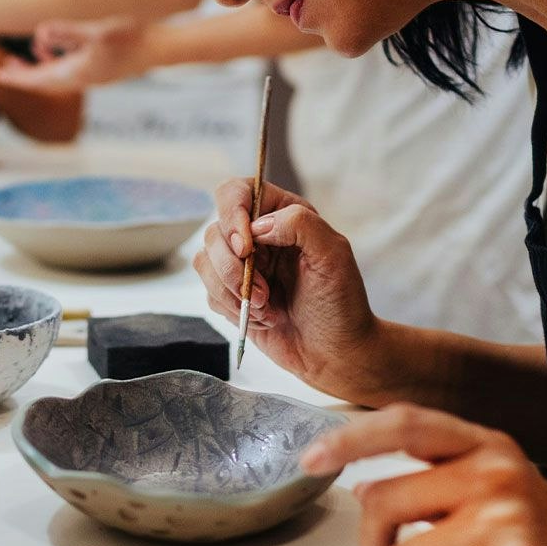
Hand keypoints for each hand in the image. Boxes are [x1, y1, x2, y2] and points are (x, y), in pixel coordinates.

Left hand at [0, 17, 149, 94]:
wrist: (163, 48)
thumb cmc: (133, 38)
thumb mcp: (96, 32)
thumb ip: (67, 33)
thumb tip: (39, 34)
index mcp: (78, 73)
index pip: (39, 80)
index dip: (17, 77)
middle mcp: (84, 78)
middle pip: (46, 81)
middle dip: (24, 75)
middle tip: (3, 69)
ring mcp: (95, 75)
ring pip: (60, 75)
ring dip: (42, 67)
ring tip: (32, 53)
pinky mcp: (104, 68)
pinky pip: (74, 68)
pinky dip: (62, 60)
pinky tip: (63, 46)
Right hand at [194, 177, 381, 397]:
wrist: (335, 352)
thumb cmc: (341, 303)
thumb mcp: (333, 255)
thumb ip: (300, 225)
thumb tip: (258, 227)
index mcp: (282, 215)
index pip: (236, 193)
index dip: (232, 214)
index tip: (246, 247)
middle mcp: (257, 236)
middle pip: (214, 231)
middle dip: (233, 268)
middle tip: (262, 293)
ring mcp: (241, 266)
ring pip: (205, 262)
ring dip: (231, 291)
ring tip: (265, 308)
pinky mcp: (230, 295)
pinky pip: (208, 292)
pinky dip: (231, 308)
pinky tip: (263, 317)